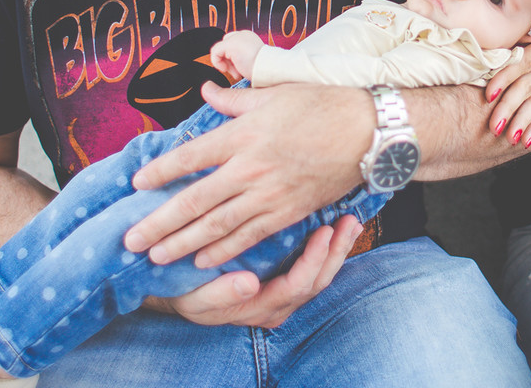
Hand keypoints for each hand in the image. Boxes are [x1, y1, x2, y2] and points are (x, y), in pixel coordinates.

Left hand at [124, 82, 369, 267]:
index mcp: (242, 134)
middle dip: (159, 224)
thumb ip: (235, 98)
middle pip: (195, 201)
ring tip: (156, 257)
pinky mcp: (288, 211)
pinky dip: (224, 251)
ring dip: (183, 244)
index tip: (136, 185)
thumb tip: (205, 91)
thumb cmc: (321, 105)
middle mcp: (250, 168)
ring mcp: (269, 194)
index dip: (160, 172)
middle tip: (130, 241)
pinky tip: (203, 261)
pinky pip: (250, 236)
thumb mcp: (273, 93)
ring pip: (217, 226)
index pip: (190, 157)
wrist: (366, 131)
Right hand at [153, 216, 362, 327]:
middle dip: (336, 252)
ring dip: (337, 249)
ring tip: (350, 221)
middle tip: (349, 221)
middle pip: (318, 281)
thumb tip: (248, 284)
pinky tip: (335, 227)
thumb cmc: (187, 294)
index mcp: (262, 309)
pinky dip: (327, 248)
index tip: (323, 232)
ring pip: (320, 275)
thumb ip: (221, 294)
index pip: (298, 286)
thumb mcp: (195, 298)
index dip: (313, 260)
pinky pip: (313, 267)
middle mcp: (278, 306)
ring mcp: (284, 296)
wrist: (180, 296)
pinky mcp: (284, 281)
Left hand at [210, 30, 264, 82]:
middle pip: (225, 46)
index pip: (233, 43)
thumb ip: (243, 58)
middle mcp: (243, 35)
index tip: (239, 69)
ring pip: (220, 50)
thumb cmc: (265, 70)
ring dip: (226, 64)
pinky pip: (215, 52)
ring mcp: (236, 38)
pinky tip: (227, 70)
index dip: (232, 58)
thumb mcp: (253, 61)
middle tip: (237, 72)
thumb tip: (233, 65)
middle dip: (228, 61)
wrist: (270, 69)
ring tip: (236, 73)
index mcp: (250, 38)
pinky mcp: (230, 44)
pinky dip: (217, 63)